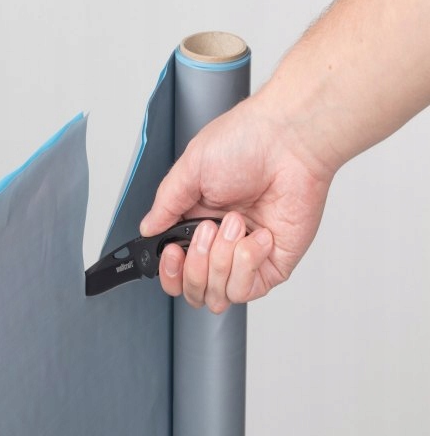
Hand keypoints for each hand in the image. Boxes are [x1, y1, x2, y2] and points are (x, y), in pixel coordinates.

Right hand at [140, 95, 333, 313]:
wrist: (288, 139)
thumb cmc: (245, 142)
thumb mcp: (190, 169)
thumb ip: (166, 205)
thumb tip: (148, 229)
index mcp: (197, 221)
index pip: (176, 269)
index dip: (169, 271)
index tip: (172, 252)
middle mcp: (220, 244)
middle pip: (193, 290)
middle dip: (195, 266)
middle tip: (206, 230)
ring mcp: (247, 257)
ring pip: (217, 295)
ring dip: (221, 260)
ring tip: (236, 223)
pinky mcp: (273, 264)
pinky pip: (246, 289)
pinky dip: (246, 262)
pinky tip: (258, 235)